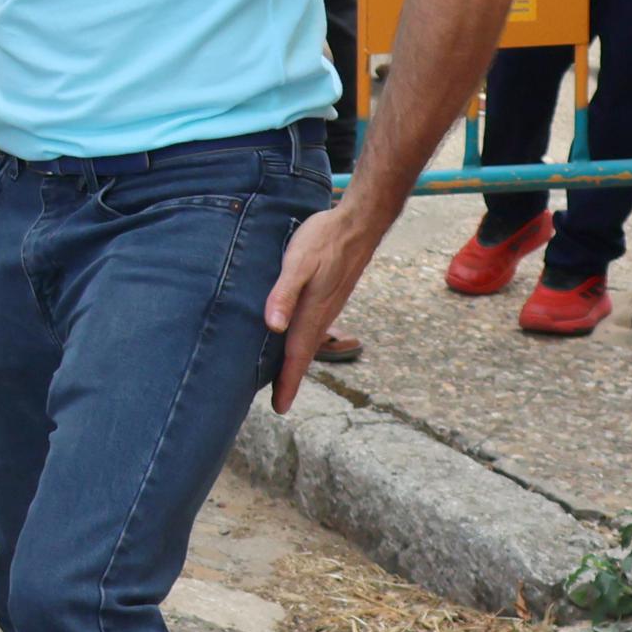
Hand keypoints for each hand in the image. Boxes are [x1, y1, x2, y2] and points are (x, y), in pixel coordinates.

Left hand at [260, 201, 382, 412]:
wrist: (358, 223)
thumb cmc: (324, 239)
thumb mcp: (298, 262)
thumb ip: (283, 292)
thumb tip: (273, 326)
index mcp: (312, 312)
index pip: (297, 355)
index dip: (287, 382)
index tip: (280, 408)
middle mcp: (322, 314)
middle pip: (303, 354)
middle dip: (290, 378)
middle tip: (278, 402)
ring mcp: (328, 306)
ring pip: (309, 341)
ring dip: (295, 361)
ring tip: (282, 378)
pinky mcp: (330, 295)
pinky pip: (313, 327)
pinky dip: (302, 342)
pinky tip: (293, 338)